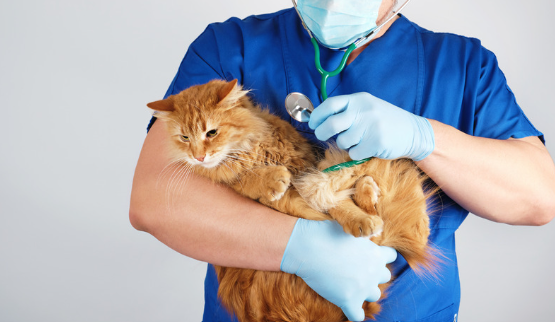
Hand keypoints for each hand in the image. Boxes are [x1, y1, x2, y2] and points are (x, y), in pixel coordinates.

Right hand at [280, 219, 396, 321]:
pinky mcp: (349, 300)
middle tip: (356, 269)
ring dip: (364, 291)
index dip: (381, 256)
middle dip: (373, 273)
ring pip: (374, 295)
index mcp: (376, 253)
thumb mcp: (349, 230)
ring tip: (350, 286)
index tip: (368, 256)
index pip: (391, 256)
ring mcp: (362, 288)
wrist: (308, 247)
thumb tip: (363, 240)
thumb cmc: (324, 233)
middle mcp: (374, 272)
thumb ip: (361, 239)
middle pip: (384, 276)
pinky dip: (353, 312)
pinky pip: (357, 316)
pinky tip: (345, 305)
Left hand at [308, 92, 434, 160]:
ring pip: (342, 141)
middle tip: (322, 135)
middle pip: (331, 124)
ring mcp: (370, 127)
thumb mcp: (367, 106)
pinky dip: (357, 153)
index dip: (317, 115)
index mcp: (359, 99)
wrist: (413, 131)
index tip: (312, 123)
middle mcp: (364, 111)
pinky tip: (368, 147)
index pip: (330, 104)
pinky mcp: (376, 143)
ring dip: (345, 144)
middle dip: (322, 132)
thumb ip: (346, 110)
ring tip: (358, 139)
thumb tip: (319, 119)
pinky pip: (354, 153)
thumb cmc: (384, 120)